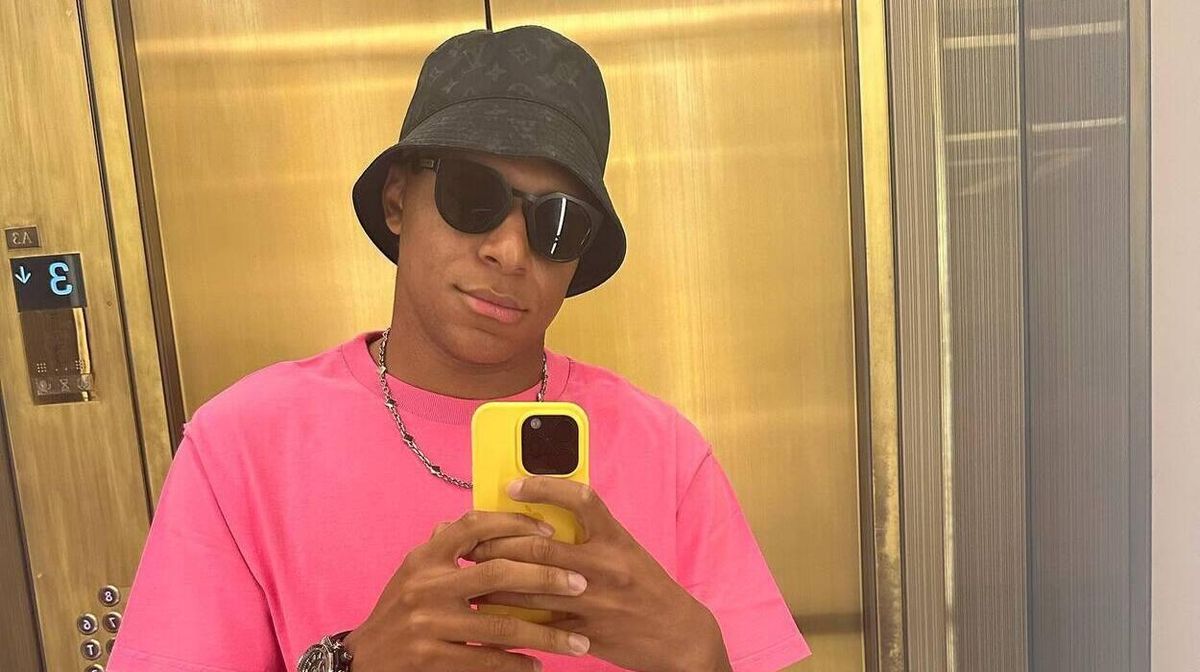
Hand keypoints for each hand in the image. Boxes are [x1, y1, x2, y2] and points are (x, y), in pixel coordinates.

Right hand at [344, 510, 592, 671]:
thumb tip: (471, 519)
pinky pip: (485, 659)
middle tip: (580, 584)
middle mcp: (426, 586)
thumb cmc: (397, 610)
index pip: (473, 526)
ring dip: (545, 633)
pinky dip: (516, 663)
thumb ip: (443, 546)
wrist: (363, 659)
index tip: (550, 534)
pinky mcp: (431, 658)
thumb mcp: (413, 570)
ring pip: (501, 625)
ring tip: (577, 640)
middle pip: (497, 573)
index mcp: (425, 557)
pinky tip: (538, 664)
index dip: (514, 524)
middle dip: (545, 578)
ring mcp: (428, 623)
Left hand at [467, 477, 732, 671]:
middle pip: (540, 547)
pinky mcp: (585, 635)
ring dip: (495, 581)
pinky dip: (512, 618)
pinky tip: (491, 612)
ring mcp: (594, 603)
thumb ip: (590, 535)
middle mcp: (605, 568)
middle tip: (474, 542)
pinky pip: (539, 626)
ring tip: (472, 574)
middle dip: (500, 544)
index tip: (513, 485)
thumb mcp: (626, 551)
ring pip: (531, 588)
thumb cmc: (648, 588)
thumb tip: (541, 519)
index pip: (580, 499)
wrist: (680, 636)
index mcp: (616, 539)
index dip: (544, 486)